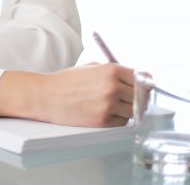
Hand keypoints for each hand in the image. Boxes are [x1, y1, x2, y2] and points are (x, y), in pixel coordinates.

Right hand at [0, 63, 134, 126]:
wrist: (46, 96)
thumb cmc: (66, 80)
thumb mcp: (90, 67)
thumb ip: (112, 71)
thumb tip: (135, 78)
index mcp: (110, 70)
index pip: (140, 78)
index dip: (142, 83)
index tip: (143, 87)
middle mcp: (112, 87)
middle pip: (141, 96)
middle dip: (138, 97)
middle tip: (131, 98)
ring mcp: (108, 105)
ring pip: (134, 111)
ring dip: (128, 109)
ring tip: (115, 105)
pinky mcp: (103, 121)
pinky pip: (122, 122)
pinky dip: (118, 119)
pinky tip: (106, 112)